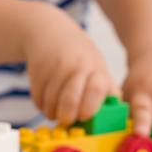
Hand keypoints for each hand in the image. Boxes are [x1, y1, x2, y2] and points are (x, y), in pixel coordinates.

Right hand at [24, 6, 120, 125]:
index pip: (96, 90)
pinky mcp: (37, 72)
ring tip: (57, 108)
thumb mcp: (97, 67)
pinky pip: (38, 100)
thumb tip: (114, 115)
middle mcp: (76, 67)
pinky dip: (42, 106)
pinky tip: (48, 98)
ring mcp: (54, 69)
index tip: (84, 116)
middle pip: (70, 102)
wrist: (50, 32)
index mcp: (95, 69)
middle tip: (67, 119)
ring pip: (51, 105)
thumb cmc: (79, 56)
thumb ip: (106, 90)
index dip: (90, 107)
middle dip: (67, 117)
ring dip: (53, 113)